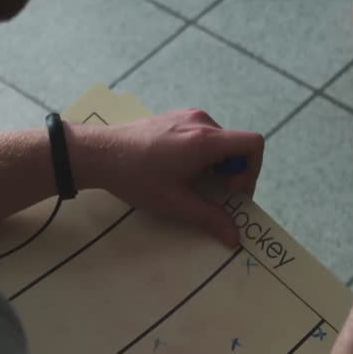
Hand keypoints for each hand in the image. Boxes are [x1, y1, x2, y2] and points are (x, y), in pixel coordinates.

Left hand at [72, 109, 263, 245]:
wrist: (98, 153)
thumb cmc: (136, 177)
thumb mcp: (175, 203)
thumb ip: (210, 218)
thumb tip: (235, 238)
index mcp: (206, 140)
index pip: (254, 144)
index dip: (252, 170)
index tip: (230, 189)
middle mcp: (202, 122)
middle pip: (237, 146)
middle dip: (232, 173)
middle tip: (212, 194)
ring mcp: (188, 116)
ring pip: (220, 142)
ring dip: (216, 165)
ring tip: (192, 183)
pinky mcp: (176, 116)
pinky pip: (203, 135)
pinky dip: (203, 155)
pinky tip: (179, 169)